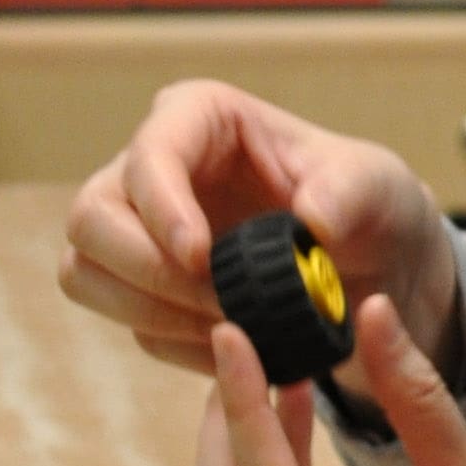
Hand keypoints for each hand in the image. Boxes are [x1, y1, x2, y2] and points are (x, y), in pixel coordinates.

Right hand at [61, 81, 459, 378]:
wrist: (377, 263)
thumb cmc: (370, 203)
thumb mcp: (378, 185)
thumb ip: (349, 193)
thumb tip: (311, 221)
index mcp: (198, 118)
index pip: (148, 156)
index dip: (162, 208)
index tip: (201, 257)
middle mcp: (151, 171)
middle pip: (91, 219)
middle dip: (148, 271)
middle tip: (221, 304)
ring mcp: (137, 231)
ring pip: (87, 274)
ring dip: (152, 312)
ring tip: (234, 327)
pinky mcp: (145, 287)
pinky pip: (130, 324)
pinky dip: (179, 344)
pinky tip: (240, 347)